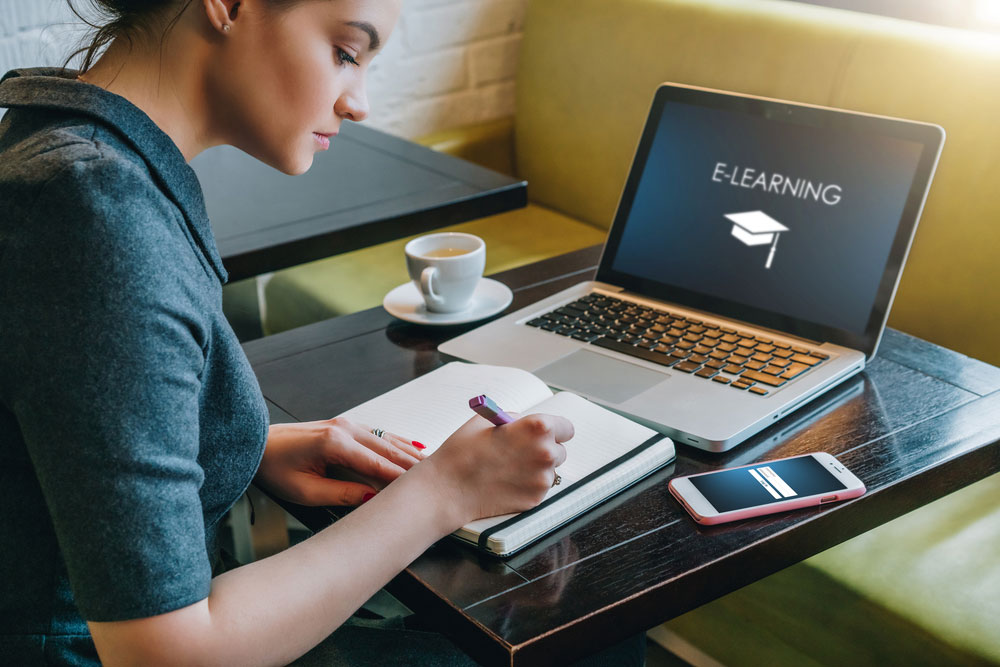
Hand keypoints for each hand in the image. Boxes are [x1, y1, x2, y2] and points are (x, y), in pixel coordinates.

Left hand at [255, 419, 426, 505]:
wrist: (255, 445)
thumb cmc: (274, 467)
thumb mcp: (304, 491)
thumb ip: (341, 494)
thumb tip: (372, 497)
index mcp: (335, 443)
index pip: (378, 464)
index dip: (401, 479)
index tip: (421, 490)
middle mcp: (345, 429)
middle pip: (389, 450)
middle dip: (414, 465)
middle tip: (437, 479)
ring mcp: (347, 424)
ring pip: (387, 440)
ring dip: (410, 454)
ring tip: (432, 467)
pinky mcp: (345, 426)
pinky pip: (378, 435)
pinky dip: (397, 443)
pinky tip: (413, 448)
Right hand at [414, 412, 573, 528]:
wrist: (449, 488)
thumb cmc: (463, 451)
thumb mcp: (488, 421)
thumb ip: (515, 420)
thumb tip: (528, 426)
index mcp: (538, 428)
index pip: (566, 427)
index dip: (555, 430)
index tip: (546, 434)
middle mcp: (546, 453)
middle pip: (560, 450)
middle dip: (544, 450)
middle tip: (523, 452)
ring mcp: (543, 479)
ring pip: (549, 471)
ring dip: (536, 469)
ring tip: (509, 468)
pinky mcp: (536, 499)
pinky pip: (539, 488)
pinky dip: (528, 485)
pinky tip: (506, 482)